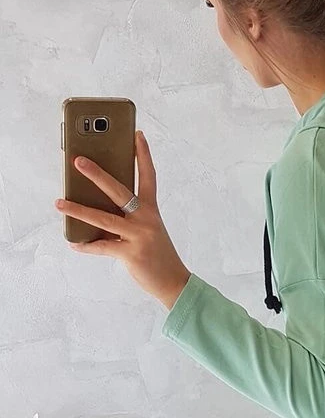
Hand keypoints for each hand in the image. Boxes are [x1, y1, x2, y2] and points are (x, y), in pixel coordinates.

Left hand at [55, 131, 190, 309]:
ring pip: (103, 219)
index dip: (143, 155)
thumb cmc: (157, 254)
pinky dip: (86, 245)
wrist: (173, 282)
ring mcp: (139, 236)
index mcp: (151, 210)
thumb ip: (127, 217)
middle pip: (119, 191)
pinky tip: (74, 242)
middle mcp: (146, 219)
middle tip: (78, 161)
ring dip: (78, 210)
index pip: (148, 176)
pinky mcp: (131, 253)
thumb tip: (95, 209)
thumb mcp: (147, 230)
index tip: (136, 135)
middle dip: (97, 174)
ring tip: (59, 202)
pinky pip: (102, 247)